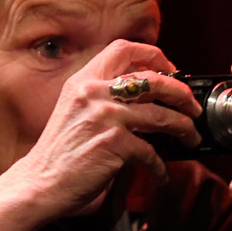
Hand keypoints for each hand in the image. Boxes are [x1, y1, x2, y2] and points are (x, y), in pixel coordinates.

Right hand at [0, 40, 201, 230]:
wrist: (39, 182)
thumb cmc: (59, 152)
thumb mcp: (74, 110)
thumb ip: (102, 97)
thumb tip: (145, 98)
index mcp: (84, 80)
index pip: (124, 48)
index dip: (154, 55)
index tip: (171, 70)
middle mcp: (94, 92)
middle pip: (154, 79)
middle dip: (181, 92)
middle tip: (192, 106)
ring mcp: (106, 117)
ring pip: (161, 115)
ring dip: (183, 128)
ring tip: (190, 137)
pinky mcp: (115, 144)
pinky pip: (151, 152)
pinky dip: (160, 166)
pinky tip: (161, 174)